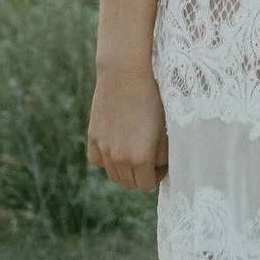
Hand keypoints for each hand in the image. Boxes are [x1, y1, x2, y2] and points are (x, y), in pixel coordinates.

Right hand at [88, 70, 166, 195]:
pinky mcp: (93, 137)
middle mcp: (119, 158)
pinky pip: (98, 161)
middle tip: (150, 159)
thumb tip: (159, 167)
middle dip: (141, 175)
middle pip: (129, 183)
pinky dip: (107, 159)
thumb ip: (163, 155)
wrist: (125, 74)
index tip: (161, 164)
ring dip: (125, 169)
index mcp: (140, 159)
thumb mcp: (166, 129)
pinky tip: (116, 146)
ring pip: (113, 175)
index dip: (156, 177)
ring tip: (134, 151)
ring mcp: (103, 148)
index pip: (147, 186)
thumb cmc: (153, 99)